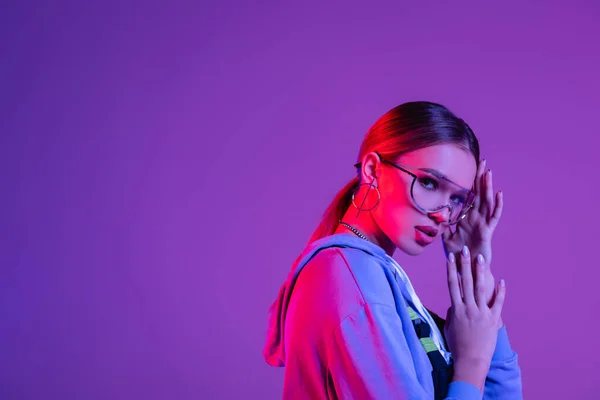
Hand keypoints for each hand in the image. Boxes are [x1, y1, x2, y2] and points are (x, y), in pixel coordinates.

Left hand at [442, 159, 503, 307]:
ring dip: (488, 187)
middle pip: (478, 194)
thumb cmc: (458, 255)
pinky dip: (498, 205)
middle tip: (483, 161)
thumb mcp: (445, 237)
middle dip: (480, 178)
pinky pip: (494, 217)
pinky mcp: (488, 232)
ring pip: (486, 201)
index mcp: (465, 217)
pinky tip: (500, 194)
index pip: (467, 195)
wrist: (467, 270)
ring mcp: (482, 224)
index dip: (468, 182)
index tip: (468, 166)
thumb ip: (441, 226)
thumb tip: (429, 216)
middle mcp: (475, 218)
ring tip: (489, 173)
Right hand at [444, 246, 505, 391]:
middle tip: (464, 249)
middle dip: (464, 264)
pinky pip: (498, 303)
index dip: (451, 269)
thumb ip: (451, 313)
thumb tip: (454, 304)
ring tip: (480, 258)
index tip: (450, 257)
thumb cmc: (457, 346)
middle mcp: (468, 308)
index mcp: (456, 309)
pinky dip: (500, 291)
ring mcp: (481, 313)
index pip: (452, 284)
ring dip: (480, 272)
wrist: (471, 361)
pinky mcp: (493, 320)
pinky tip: (502, 280)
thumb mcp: (449, 328)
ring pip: (481, 288)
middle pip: (466, 281)